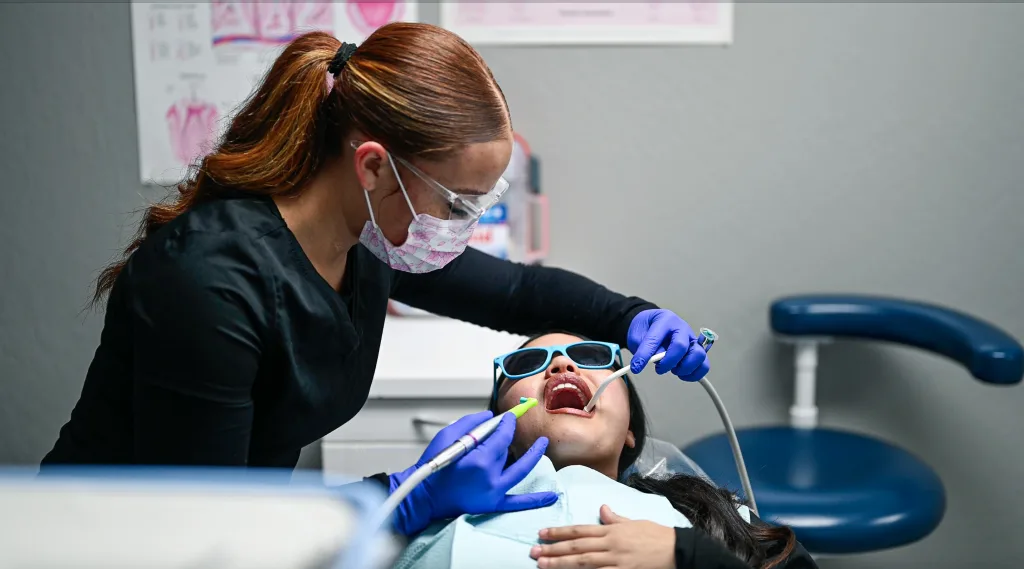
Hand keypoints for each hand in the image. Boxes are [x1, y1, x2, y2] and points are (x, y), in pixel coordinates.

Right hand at [388, 410, 555, 535]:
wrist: (424, 497)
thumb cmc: (432, 467)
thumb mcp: (446, 437)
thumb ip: (470, 423)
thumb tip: (491, 417)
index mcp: (479, 459)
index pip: (503, 435)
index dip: (509, 423)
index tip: (510, 417)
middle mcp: (490, 476)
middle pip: (510, 451)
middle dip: (511, 436)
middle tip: (515, 425)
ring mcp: (494, 492)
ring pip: (518, 469)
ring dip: (532, 456)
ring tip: (542, 444)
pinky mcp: (493, 505)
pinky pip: (519, 502)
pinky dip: (536, 500)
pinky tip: (551, 496)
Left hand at [531, 505, 675, 568]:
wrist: (678, 550)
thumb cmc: (657, 536)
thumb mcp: (635, 522)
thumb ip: (616, 518)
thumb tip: (601, 508)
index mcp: (612, 530)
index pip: (580, 530)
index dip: (559, 532)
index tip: (542, 533)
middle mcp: (611, 544)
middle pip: (576, 547)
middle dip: (553, 549)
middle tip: (533, 551)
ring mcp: (616, 560)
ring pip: (583, 562)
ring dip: (561, 563)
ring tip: (542, 564)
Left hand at [627, 309, 708, 381]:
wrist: (652, 324)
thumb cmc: (646, 329)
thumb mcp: (637, 335)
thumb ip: (643, 347)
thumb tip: (654, 360)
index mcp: (665, 320)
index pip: (656, 339)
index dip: (645, 355)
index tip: (636, 367)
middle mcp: (682, 328)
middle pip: (682, 346)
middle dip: (669, 362)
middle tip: (659, 368)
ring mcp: (692, 339)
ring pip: (699, 355)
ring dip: (685, 368)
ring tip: (673, 370)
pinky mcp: (696, 351)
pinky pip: (703, 365)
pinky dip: (694, 374)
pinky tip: (681, 374)